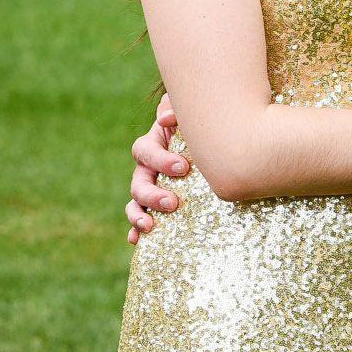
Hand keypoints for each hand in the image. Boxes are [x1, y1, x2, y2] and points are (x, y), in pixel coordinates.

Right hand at [125, 93, 187, 242]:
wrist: (215, 146)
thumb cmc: (201, 127)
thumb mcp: (191, 113)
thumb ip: (176, 109)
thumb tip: (165, 118)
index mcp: (153, 145)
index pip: (145, 151)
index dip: (160, 160)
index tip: (184, 168)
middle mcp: (148, 169)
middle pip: (138, 183)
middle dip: (152, 195)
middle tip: (173, 203)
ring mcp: (151, 190)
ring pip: (135, 203)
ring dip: (137, 215)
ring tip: (149, 226)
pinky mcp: (158, 207)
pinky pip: (142, 220)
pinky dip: (135, 231)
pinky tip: (135, 241)